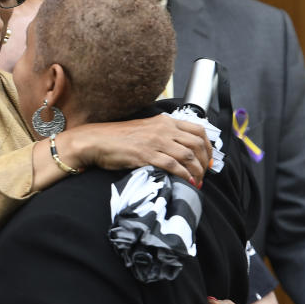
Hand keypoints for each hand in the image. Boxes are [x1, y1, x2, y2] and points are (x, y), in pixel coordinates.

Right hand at [69, 114, 212, 183]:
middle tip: (204, 174)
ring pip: (188, 156)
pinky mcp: (146, 155)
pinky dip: (183, 175)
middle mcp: (163, 129)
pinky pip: (173, 165)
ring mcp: (155, 142)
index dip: (208, 146)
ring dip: (196, 171)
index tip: (208, 159)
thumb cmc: (118, 138)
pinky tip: (186, 182)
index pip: (198, 130)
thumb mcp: (145, 129)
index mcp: (164, 121)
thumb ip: (163, 135)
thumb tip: (179, 149)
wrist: (96, 141)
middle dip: (205, 162)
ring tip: (196, 181)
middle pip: (197, 144)